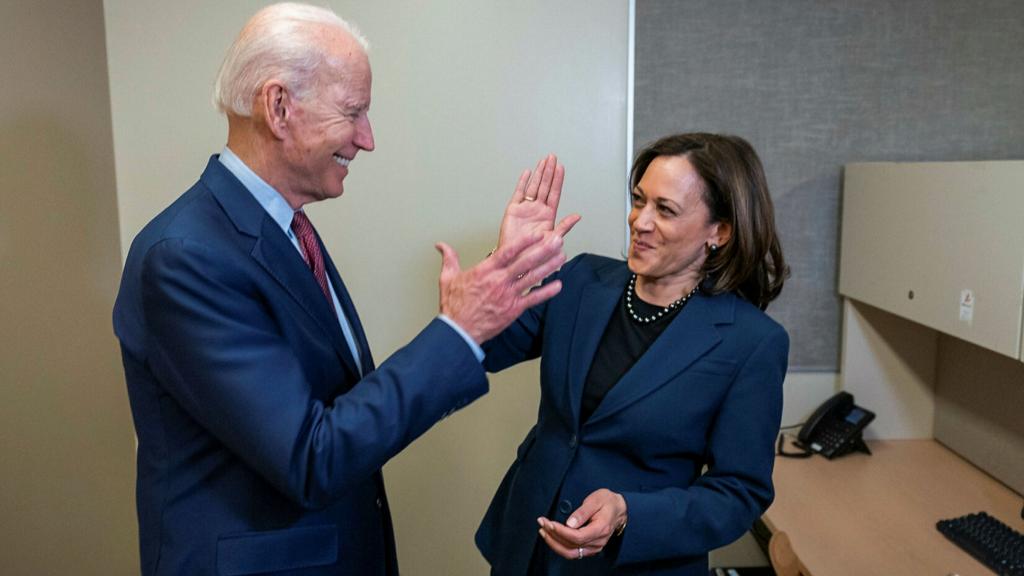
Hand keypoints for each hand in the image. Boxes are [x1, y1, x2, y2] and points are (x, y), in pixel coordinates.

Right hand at [436, 231, 565, 343]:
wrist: (459, 331)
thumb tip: (441, 245)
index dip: (523, 241)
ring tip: (562, 256)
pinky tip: (558, 285)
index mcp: (485, 271)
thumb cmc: (454, 305)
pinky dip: (546, 292)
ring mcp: (508, 295)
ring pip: (532, 278)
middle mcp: (499, 281)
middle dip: (543, 250)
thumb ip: (449, 258)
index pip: (507, 251)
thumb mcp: (448, 278)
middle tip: (557, 239)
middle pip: (525, 262)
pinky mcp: (513, 309)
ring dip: (549, 266)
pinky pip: (533, 299)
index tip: (536, 233)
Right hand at [498, 154, 580, 250]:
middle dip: (549, 171)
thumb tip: (577, 217)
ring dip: (538, 173)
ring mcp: (525, 209)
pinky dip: (522, 182)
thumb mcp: (552, 240)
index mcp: (548, 216)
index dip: (557, 180)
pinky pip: (518, 193)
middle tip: (552, 157)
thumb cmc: (533, 254)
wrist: (514, 260)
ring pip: (533, 186)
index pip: (554, 193)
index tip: (560, 167)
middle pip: (544, 186)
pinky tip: (527, 173)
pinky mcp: (513, 210)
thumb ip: (564, 227)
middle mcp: (537, 210)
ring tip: (543, 161)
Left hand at [536, 488, 627, 559]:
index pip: (577, 537)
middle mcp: (598, 541)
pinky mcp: (590, 548)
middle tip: (542, 523)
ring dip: (554, 544)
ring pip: (571, 553)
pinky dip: (560, 547)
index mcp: (601, 529)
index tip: (549, 523)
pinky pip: (573, 553)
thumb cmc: (607, 502)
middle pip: (572, 547)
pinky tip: (552, 538)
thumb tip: (569, 523)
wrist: (619, 509)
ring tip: (543, 531)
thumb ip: (582, 512)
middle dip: (553, 537)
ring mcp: (595, 547)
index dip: (561, 532)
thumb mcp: (595, 500)